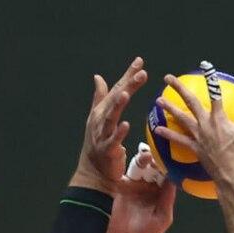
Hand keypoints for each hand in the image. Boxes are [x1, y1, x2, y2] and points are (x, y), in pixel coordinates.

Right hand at [71, 57, 147, 193]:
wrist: (92, 171)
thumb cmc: (99, 144)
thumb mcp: (99, 118)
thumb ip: (101, 96)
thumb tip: (98, 77)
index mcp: (103, 111)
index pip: (117, 89)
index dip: (127, 75)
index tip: (139, 61)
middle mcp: (101, 120)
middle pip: (115, 99)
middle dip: (127, 85)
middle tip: (141, 72)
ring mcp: (103, 134)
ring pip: (111, 117)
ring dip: (117, 105)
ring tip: (126, 92)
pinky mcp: (107, 150)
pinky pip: (113, 140)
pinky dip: (119, 133)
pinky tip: (126, 125)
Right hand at [106, 146, 175, 232]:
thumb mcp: (161, 218)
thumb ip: (168, 199)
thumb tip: (175, 179)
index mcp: (159, 194)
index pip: (167, 176)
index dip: (169, 168)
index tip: (171, 160)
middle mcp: (147, 187)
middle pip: (154, 167)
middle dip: (157, 160)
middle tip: (157, 155)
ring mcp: (132, 183)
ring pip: (141, 166)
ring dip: (144, 159)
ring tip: (147, 156)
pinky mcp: (118, 183)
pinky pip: (125, 169)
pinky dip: (131, 163)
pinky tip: (135, 159)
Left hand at [153, 74, 233, 186]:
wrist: (232, 175)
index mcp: (219, 117)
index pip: (215, 92)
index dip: (210, 78)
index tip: (205, 66)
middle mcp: (205, 124)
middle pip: (189, 101)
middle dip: (178, 88)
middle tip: (168, 78)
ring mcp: (198, 136)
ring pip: (180, 118)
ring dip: (169, 108)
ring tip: (159, 100)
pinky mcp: (194, 147)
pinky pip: (178, 139)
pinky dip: (168, 134)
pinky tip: (158, 129)